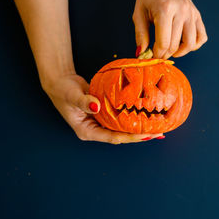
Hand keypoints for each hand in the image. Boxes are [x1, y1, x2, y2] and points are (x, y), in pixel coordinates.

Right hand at [42, 74, 162, 143]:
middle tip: (158, 133)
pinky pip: (121, 118)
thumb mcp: (71, 95)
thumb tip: (96, 107)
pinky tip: (146, 116)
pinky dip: (132, 117)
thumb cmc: (63, 90)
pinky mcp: (105, 114)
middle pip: (120, 136)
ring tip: (157, 128)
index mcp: (87, 131)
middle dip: (139, 136)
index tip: (144, 135)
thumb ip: (84, 102)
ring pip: (122, 128)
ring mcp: (100, 123)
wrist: (60, 81)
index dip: (129, 137)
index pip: (112, 138)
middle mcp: (95, 130)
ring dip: (138, 128)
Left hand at [133, 0, 207, 58]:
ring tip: (171, 51)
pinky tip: (183, 44)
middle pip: (175, 45)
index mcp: (165, 10)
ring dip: (180, 53)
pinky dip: (194, 45)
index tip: (152, 55)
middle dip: (165, 54)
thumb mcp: (139, 13)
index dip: (157, 54)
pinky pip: (202, 37)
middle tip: (159, 54)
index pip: (164, 42)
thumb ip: (140, 34)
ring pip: (190, 44)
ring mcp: (191, 14)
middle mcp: (181, 12)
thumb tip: (141, 53)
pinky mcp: (197, 16)